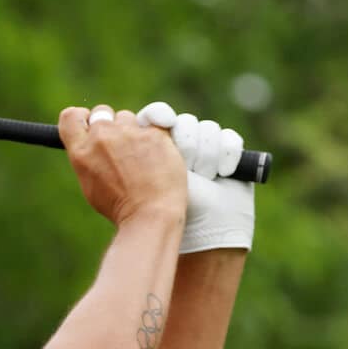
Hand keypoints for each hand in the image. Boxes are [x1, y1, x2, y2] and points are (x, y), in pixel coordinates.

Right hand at [59, 104, 186, 227]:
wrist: (150, 214)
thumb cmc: (119, 206)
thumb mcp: (90, 184)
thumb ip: (88, 158)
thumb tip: (91, 144)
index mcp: (81, 152)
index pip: (71, 117)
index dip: (81, 117)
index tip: (89, 123)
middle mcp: (102, 137)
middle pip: (101, 112)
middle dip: (109, 123)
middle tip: (119, 144)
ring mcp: (129, 133)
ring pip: (128, 117)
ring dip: (132, 130)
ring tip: (140, 156)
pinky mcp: (154, 133)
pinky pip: (154, 123)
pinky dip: (155, 136)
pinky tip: (156, 156)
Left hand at [137, 102, 254, 252]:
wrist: (199, 232)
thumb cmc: (163, 207)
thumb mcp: (137, 176)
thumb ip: (126, 148)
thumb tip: (118, 120)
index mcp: (152, 149)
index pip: (156, 115)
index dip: (159, 115)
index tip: (163, 122)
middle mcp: (178, 146)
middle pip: (185, 121)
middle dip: (187, 145)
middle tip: (185, 168)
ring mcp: (204, 151)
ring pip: (208, 129)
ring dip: (206, 156)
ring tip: (204, 178)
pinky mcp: (229, 156)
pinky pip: (229, 139)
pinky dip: (227, 155)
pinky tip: (222, 174)